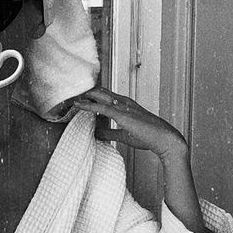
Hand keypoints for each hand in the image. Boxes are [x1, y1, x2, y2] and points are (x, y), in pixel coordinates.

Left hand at [73, 87, 187, 162]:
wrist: (165, 139)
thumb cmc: (148, 137)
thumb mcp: (123, 135)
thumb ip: (109, 133)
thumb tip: (95, 134)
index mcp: (125, 104)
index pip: (104, 96)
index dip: (90, 96)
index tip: (76, 98)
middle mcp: (123, 102)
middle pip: (99, 92)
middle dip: (84, 93)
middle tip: (68, 95)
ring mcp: (123, 106)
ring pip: (98, 96)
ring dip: (83, 96)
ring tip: (68, 97)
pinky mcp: (122, 114)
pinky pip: (101, 107)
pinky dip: (88, 105)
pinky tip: (77, 104)